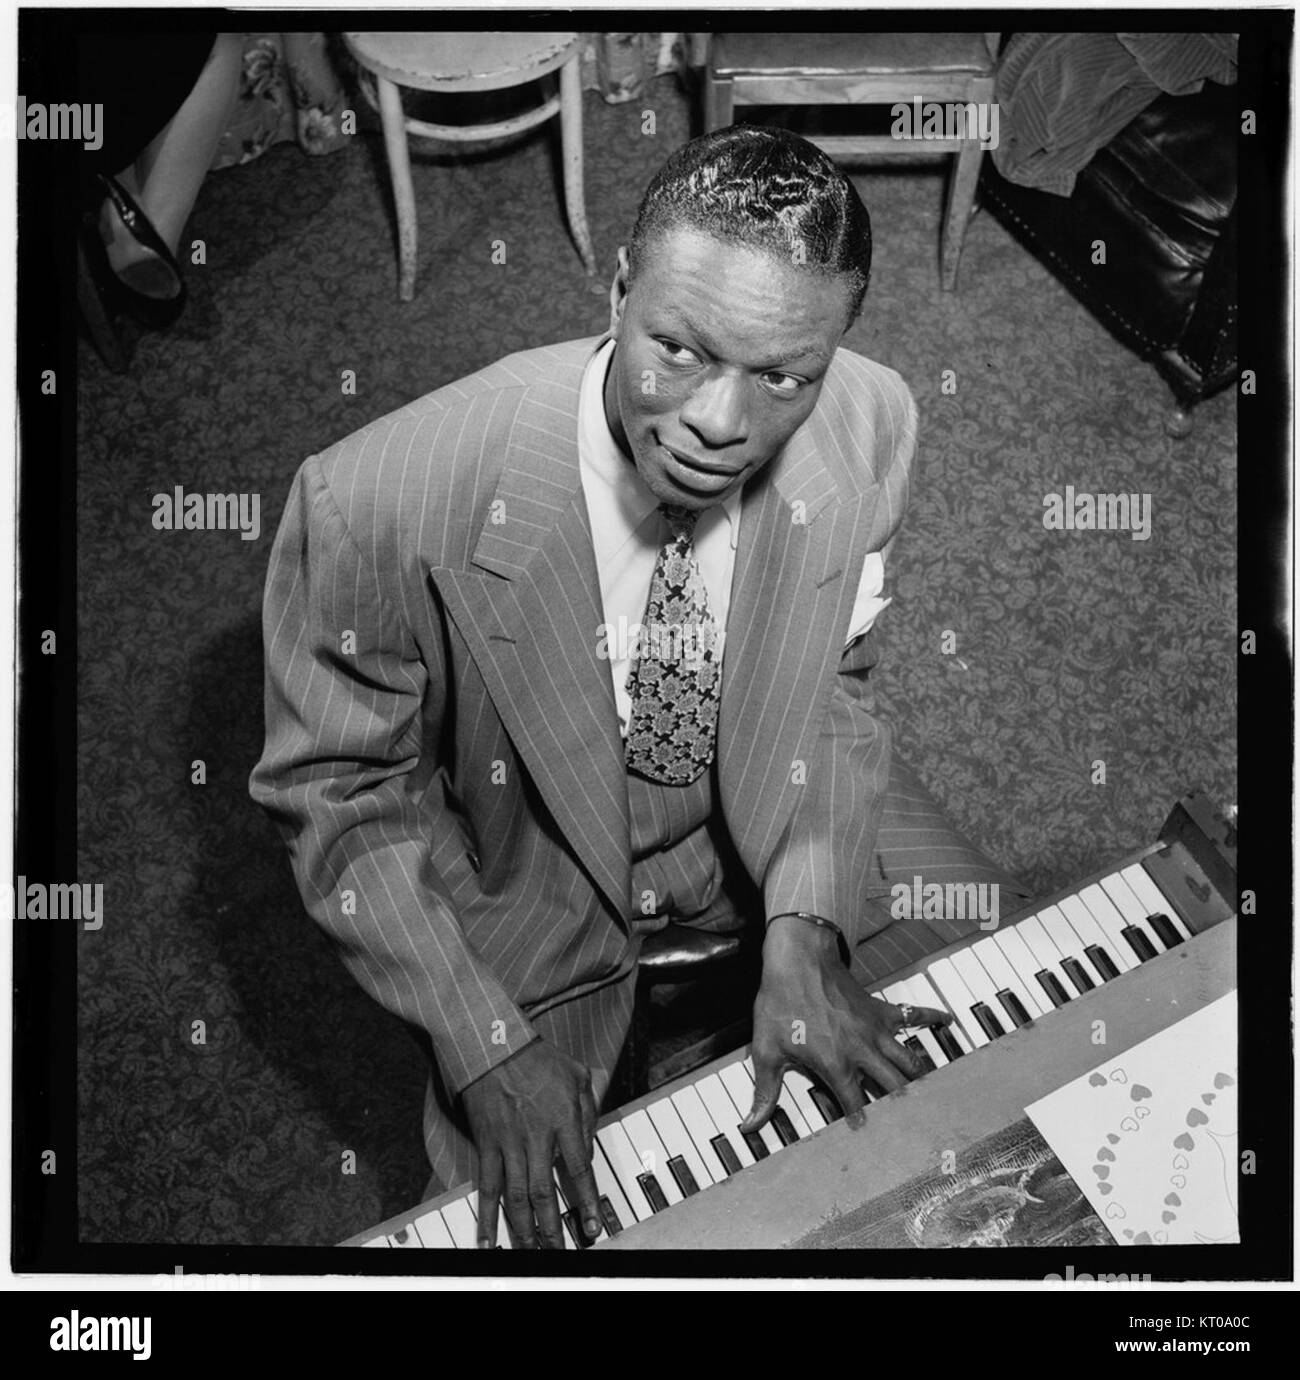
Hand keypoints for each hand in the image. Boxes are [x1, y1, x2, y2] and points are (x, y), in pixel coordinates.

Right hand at [460, 1038, 601, 1248]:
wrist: (493, 1044)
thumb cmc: (538, 1057)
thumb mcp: (578, 1073)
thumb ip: (589, 1108)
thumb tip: (590, 1143)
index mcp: (564, 1118)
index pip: (580, 1170)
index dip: (587, 1202)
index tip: (592, 1228)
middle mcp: (536, 1135)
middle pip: (545, 1193)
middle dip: (552, 1228)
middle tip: (559, 1253)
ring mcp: (508, 1142)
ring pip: (516, 1197)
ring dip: (524, 1229)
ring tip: (532, 1253)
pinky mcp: (487, 1143)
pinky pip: (487, 1186)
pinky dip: (487, 1215)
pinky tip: (488, 1238)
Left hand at [740, 916, 951, 1132]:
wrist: (798, 957)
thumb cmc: (781, 1001)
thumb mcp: (766, 1049)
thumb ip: (764, 1091)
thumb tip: (750, 1124)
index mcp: (835, 1064)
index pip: (853, 1103)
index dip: (860, 1122)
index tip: (867, 1136)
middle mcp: (862, 1050)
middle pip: (893, 1087)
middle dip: (904, 1108)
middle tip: (915, 1125)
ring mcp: (876, 1029)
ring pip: (909, 1060)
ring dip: (921, 1078)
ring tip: (935, 1097)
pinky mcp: (880, 1008)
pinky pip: (913, 1014)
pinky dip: (932, 1017)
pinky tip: (949, 1021)